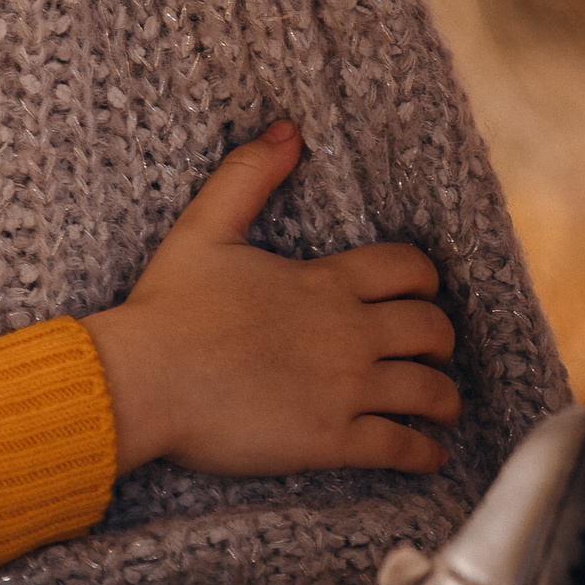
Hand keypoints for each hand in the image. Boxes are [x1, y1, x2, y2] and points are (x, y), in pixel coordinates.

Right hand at [84, 122, 461, 476]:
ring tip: (439, 406)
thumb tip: (287, 130)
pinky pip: (402, 448)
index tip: (417, 293)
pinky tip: (424, 455)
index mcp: (323, 283)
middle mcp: (348, 334)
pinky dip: (424, 453)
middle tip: (429, 351)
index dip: (423, 280)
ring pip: (431, 392)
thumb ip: (247, 177)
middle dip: (439, 340)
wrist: (140, 379)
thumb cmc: (165, 308)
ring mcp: (344, 389)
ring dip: (443, 399)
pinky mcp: (332, 440)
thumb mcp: (202, 229)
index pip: (409, 269)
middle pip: (432, 331)